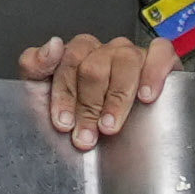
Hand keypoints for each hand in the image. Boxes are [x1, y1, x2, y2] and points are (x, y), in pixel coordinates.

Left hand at [16, 33, 167, 151]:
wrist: (111, 148)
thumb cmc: (76, 116)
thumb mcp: (42, 94)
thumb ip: (35, 66)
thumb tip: (52, 45)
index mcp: (75, 54)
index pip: (67, 60)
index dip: (64, 94)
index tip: (63, 123)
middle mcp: (103, 50)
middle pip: (95, 66)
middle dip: (88, 106)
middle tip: (86, 136)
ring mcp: (131, 54)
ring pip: (125, 62)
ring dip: (116, 99)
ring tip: (110, 126)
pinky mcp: (158, 59)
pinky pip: (160, 54)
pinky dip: (153, 73)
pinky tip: (146, 96)